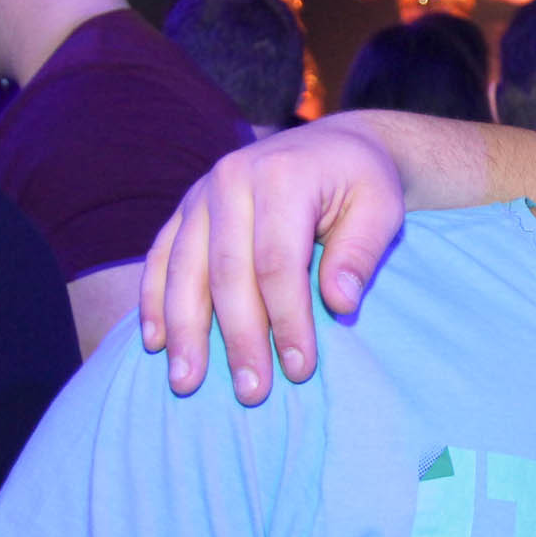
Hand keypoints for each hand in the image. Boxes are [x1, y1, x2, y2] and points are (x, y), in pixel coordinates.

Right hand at [139, 119, 407, 403]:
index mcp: (282, 177)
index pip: (278, 263)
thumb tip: (339, 304)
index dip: (287, 320)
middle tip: (250, 392)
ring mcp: (201, 193)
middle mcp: (232, 180)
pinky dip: (153, 301)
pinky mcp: (186, 208)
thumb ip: (361, 253)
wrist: (335, 144)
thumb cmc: (363, 184)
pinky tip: (154, 343)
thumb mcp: (382, 209)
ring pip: (184, 270)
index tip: (300, 369)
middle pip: (227, 273)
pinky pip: (160, 257)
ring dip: (184, 330)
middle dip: (237, 338)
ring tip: (187, 382)